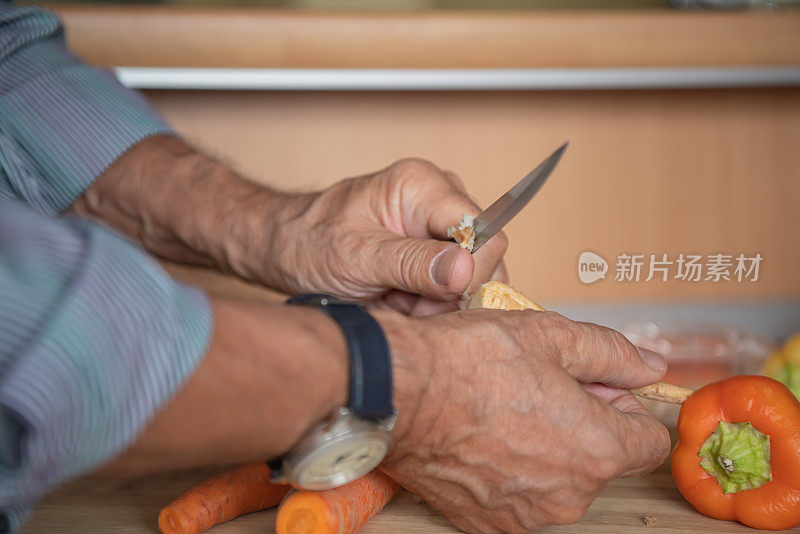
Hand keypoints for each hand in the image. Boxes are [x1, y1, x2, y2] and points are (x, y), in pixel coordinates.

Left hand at [261, 158, 507, 314]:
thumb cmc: (309, 243)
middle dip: (448, 294)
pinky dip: (428, 303)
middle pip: (483, 258)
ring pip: (470, 277)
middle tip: (403, 306)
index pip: (486, 233)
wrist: (285, 249)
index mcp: (422, 186)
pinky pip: (454, 285)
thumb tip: (467, 271)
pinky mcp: (434, 248)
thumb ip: (412, 264)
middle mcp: (439, 198)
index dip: (469, 274)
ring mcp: (439, 224)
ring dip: (436, 303)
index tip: (430, 301)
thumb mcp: (356, 258)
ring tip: (392, 300)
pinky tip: (396, 299)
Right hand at [376, 308, 670, 532]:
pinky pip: (521, 497)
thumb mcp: (551, 336)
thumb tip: (650, 367)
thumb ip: (613, 355)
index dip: (625, 405)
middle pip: (602, 460)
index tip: (593, 387)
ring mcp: (527, 515)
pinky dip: (512, 472)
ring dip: (547, 450)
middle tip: (538, 388)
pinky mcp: (489, 523)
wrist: (397, 393)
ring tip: (505, 411)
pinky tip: (484, 437)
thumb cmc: (470, 362)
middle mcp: (570, 495)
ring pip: (560, 479)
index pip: (650, 440)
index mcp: (598, 449)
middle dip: (584, 425)